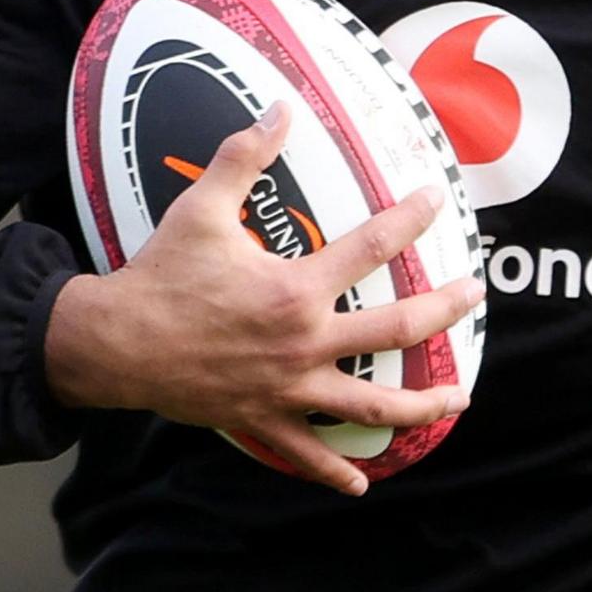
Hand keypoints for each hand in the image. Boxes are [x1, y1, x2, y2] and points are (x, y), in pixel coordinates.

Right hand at [44, 101, 482, 494]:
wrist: (117, 344)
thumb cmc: (161, 274)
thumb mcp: (201, 207)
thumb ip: (243, 156)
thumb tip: (278, 108)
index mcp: (296, 288)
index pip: (373, 246)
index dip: (410, 218)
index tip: (436, 200)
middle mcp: (305, 342)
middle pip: (397, 328)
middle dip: (445, 310)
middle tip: (475, 296)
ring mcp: (288, 389)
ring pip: (372, 405)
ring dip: (422, 404)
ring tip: (458, 401)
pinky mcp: (263, 419)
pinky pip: (307, 453)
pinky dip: (336, 472)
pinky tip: (361, 483)